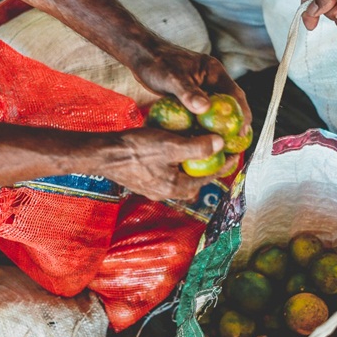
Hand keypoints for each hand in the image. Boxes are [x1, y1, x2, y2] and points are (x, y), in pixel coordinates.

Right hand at [101, 127, 235, 201]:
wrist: (102, 153)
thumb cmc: (135, 149)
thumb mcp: (170, 145)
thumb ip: (196, 147)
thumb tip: (220, 144)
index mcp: (175, 187)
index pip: (207, 178)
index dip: (222, 165)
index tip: (233, 153)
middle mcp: (165, 192)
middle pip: (194, 180)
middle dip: (207, 166)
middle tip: (217, 150)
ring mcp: (152, 187)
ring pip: (179, 176)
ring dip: (189, 164)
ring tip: (196, 147)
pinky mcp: (143, 179)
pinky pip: (166, 172)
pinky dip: (174, 162)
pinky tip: (172, 148)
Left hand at [133, 42, 251, 133]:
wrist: (141, 55)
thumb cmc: (156, 62)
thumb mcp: (173, 78)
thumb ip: (188, 93)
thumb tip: (205, 108)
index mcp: (213, 72)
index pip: (235, 94)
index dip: (242, 113)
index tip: (243, 131)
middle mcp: (211, 80)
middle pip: (228, 104)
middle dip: (233, 123)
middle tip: (235, 143)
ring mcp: (201, 87)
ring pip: (215, 110)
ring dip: (218, 126)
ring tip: (221, 145)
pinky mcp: (191, 95)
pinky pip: (201, 112)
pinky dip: (203, 124)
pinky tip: (201, 138)